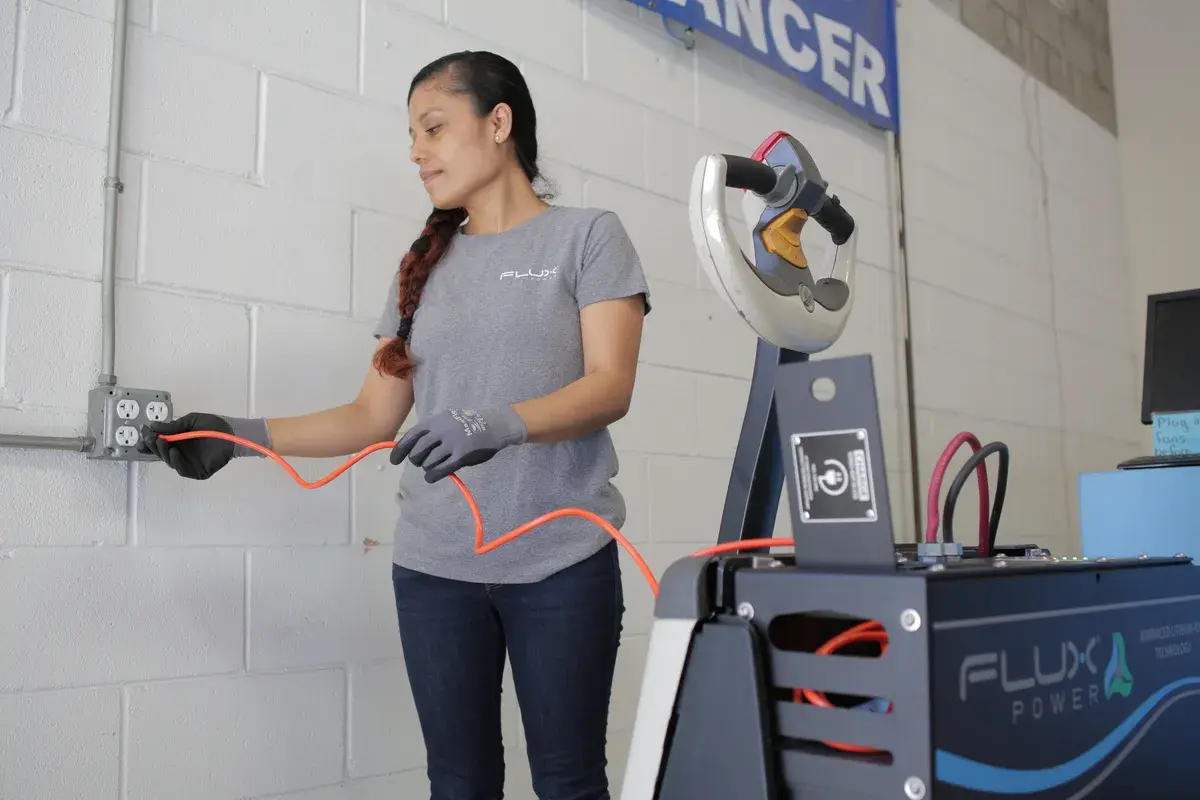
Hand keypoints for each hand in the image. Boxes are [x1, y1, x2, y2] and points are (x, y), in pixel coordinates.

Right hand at [138, 412, 235, 479]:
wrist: (233, 431)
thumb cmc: (214, 425)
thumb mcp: (191, 421)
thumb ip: (173, 426)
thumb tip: (153, 426)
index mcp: (178, 442)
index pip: (160, 444)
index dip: (149, 441)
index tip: (143, 434)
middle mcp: (181, 453)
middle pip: (162, 454)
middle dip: (153, 446)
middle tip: (149, 438)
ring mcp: (189, 463)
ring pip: (170, 461)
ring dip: (163, 452)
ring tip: (161, 441)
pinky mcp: (198, 472)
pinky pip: (183, 469)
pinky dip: (177, 462)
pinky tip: (174, 452)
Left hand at [390, 406, 527, 482]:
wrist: (495, 425)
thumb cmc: (469, 424)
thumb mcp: (447, 420)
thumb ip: (431, 431)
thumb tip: (412, 446)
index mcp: (435, 421)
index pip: (411, 436)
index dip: (400, 450)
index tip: (394, 461)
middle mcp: (441, 431)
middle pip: (417, 452)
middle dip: (416, 460)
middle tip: (422, 462)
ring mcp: (451, 443)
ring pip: (428, 463)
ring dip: (428, 468)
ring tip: (435, 466)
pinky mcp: (461, 456)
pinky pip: (440, 470)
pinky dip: (433, 476)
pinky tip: (432, 477)